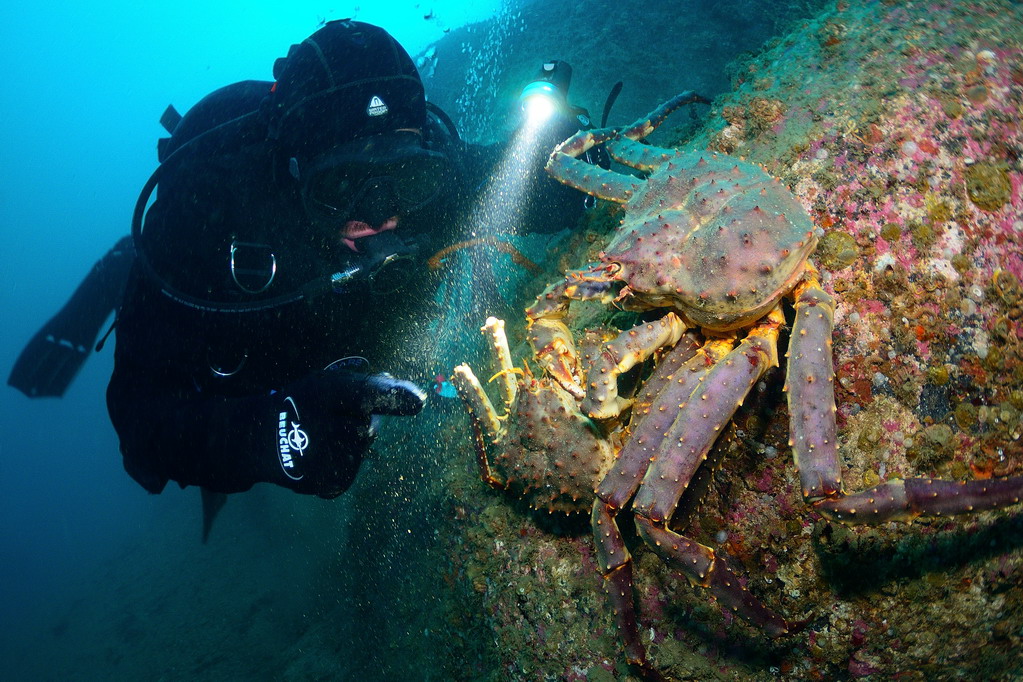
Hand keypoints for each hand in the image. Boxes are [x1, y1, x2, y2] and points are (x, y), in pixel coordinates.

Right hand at [271, 369, 425, 496]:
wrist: (260, 439)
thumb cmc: (301, 404)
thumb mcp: (326, 385)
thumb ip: (367, 388)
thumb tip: (409, 396)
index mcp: (325, 393)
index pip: (364, 394)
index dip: (391, 396)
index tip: (418, 401)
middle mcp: (325, 427)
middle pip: (369, 426)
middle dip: (360, 421)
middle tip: (329, 418)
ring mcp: (327, 460)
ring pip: (361, 448)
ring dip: (351, 442)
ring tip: (321, 438)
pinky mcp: (329, 482)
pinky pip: (351, 468)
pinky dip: (342, 461)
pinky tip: (320, 455)